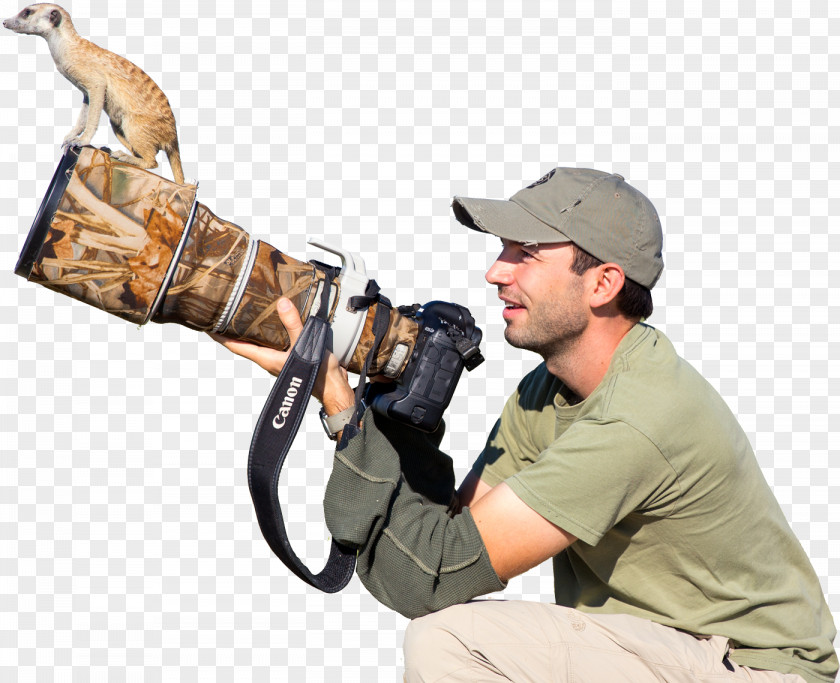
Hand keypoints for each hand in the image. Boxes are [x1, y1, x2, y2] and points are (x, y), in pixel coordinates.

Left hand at [210, 297, 355, 415]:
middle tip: (226, 314)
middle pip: (246, 344)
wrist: (335, 389)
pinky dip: (272, 332)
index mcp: (267, 358)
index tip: (207, 326)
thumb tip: (281, 303)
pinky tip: (278, 322)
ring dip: (254, 331)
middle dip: (235, 331)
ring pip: (262, 343)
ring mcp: (282, 359)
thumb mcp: (304, 344)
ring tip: (248, 314)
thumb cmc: (317, 374)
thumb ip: (292, 324)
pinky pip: (278, 343)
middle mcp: (271, 360)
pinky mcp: (294, 357)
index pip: (237, 346)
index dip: (220, 337)